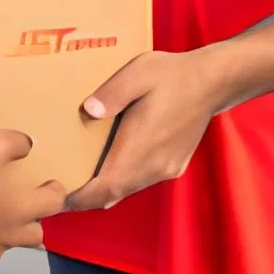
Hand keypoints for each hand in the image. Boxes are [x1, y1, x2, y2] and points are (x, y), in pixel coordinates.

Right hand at [0, 129, 67, 264]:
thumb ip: (14, 143)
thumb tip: (27, 145)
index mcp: (23, 209)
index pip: (55, 204)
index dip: (56, 192)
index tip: (51, 185)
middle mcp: (11, 234)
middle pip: (35, 235)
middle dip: (32, 221)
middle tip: (20, 205)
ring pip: (6, 243)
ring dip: (5, 232)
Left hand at [64, 49, 226, 212]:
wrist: (213, 81)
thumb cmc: (171, 75)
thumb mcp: (137, 74)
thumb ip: (111, 94)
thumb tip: (88, 110)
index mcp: (141, 147)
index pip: (107, 187)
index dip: (82, 198)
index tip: (61, 199)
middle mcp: (154, 165)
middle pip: (115, 193)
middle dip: (88, 197)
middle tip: (62, 191)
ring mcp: (166, 167)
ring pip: (129, 189)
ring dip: (106, 189)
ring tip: (80, 178)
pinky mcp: (175, 164)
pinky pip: (142, 180)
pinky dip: (122, 181)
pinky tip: (110, 165)